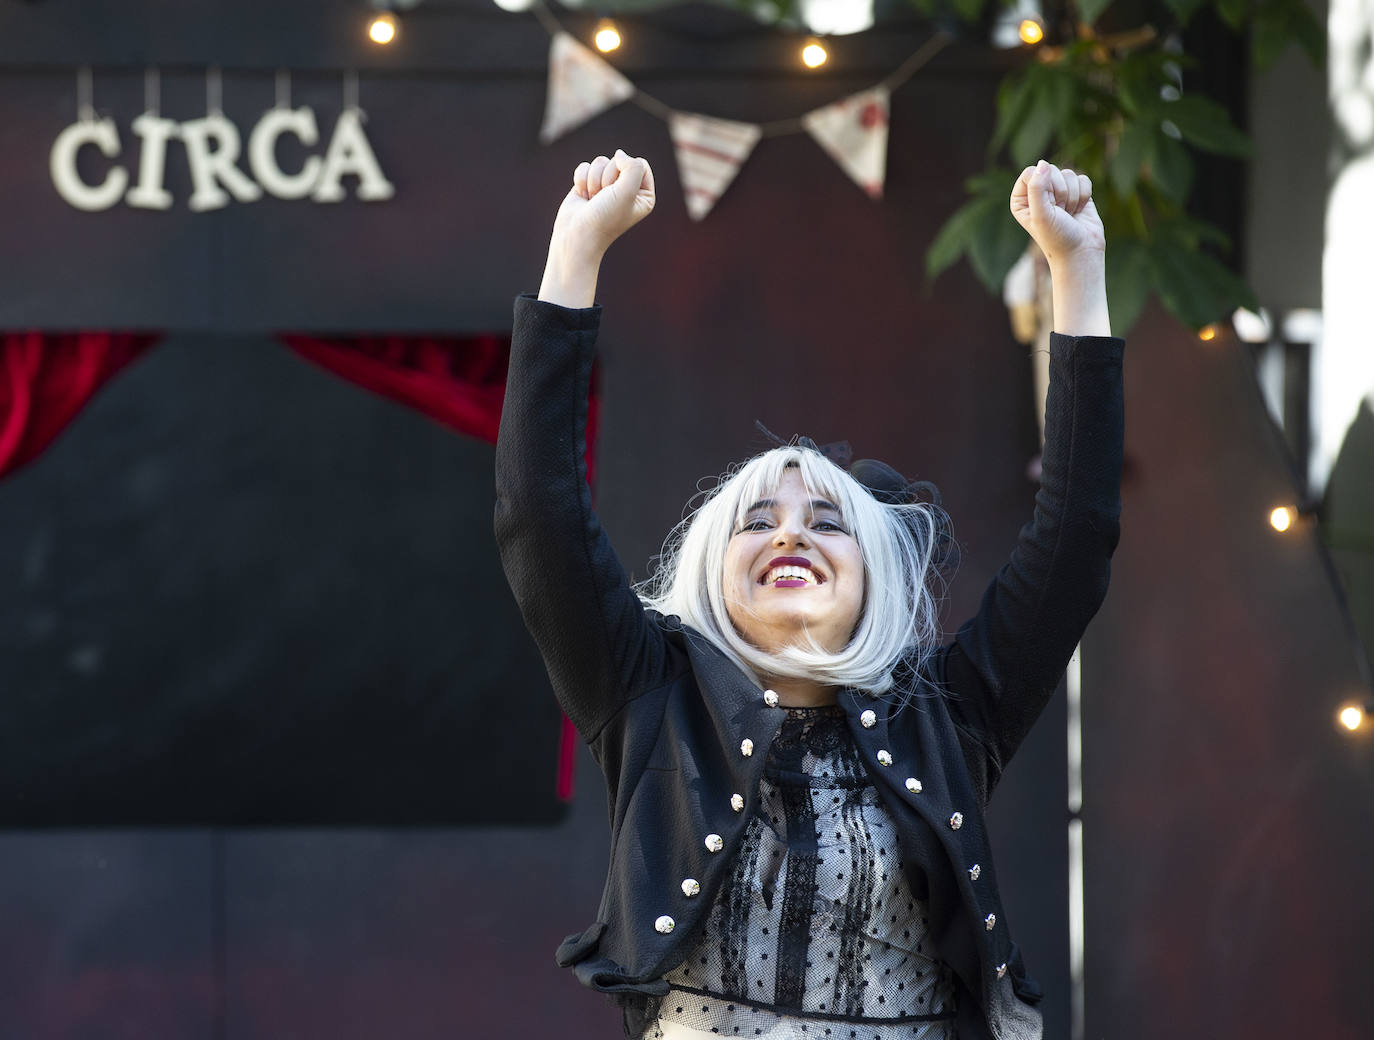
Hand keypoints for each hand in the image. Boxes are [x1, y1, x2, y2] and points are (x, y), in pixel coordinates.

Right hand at [549, 149, 655, 263]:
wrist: (577, 236)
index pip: (640, 163)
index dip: (626, 172)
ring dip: (593, 181)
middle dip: (607, 178)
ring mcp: (607, 187)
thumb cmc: (605, 218)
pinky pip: (585, 166)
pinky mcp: (588, 185)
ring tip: (593, 200)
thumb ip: (632, 167)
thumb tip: (620, 154)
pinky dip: (581, 181)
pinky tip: (582, 197)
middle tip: (604, 199)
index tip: (619, 192)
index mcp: (644, 194)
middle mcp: (627, 189)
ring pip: (600, 162)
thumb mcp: (627, 191)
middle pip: (619, 160)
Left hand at [1010, 160, 1104, 265]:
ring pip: (1068, 173)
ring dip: (1072, 197)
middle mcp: (1037, 193)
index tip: (1048, 207)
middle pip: (1051, 170)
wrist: (1081, 252)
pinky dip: (1084, 196)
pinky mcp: (1076, 192)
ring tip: (1068, 214)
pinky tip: (1078, 211)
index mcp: (1021, 198)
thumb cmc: (1057, 237)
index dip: (1044, 187)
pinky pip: (1083, 179)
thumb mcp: (1041, 214)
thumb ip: (1037, 188)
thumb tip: (1043, 163)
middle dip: (1060, 192)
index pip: (1031, 172)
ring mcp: (1058, 192)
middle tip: (1059, 213)